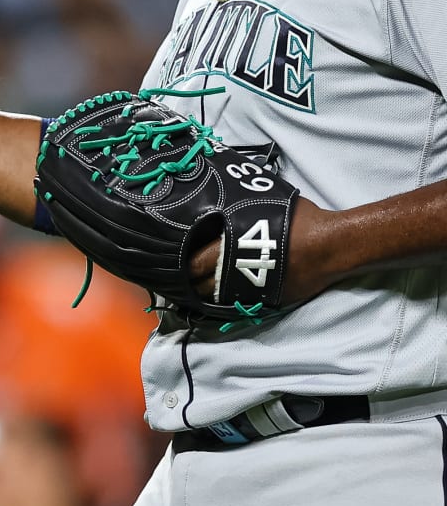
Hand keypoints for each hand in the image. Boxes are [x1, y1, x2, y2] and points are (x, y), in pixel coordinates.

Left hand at [188, 196, 335, 305]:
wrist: (330, 246)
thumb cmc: (298, 220)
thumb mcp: (262, 204)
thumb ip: (236, 210)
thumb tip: (220, 202)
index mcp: (232, 244)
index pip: (195, 261)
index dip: (182, 263)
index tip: (174, 259)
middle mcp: (237, 269)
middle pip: (200, 282)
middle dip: (188, 281)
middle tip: (179, 277)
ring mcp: (252, 287)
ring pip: (216, 297)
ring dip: (204, 293)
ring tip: (192, 288)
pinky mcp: (266, 299)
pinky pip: (237, 303)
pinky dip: (224, 300)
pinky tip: (217, 296)